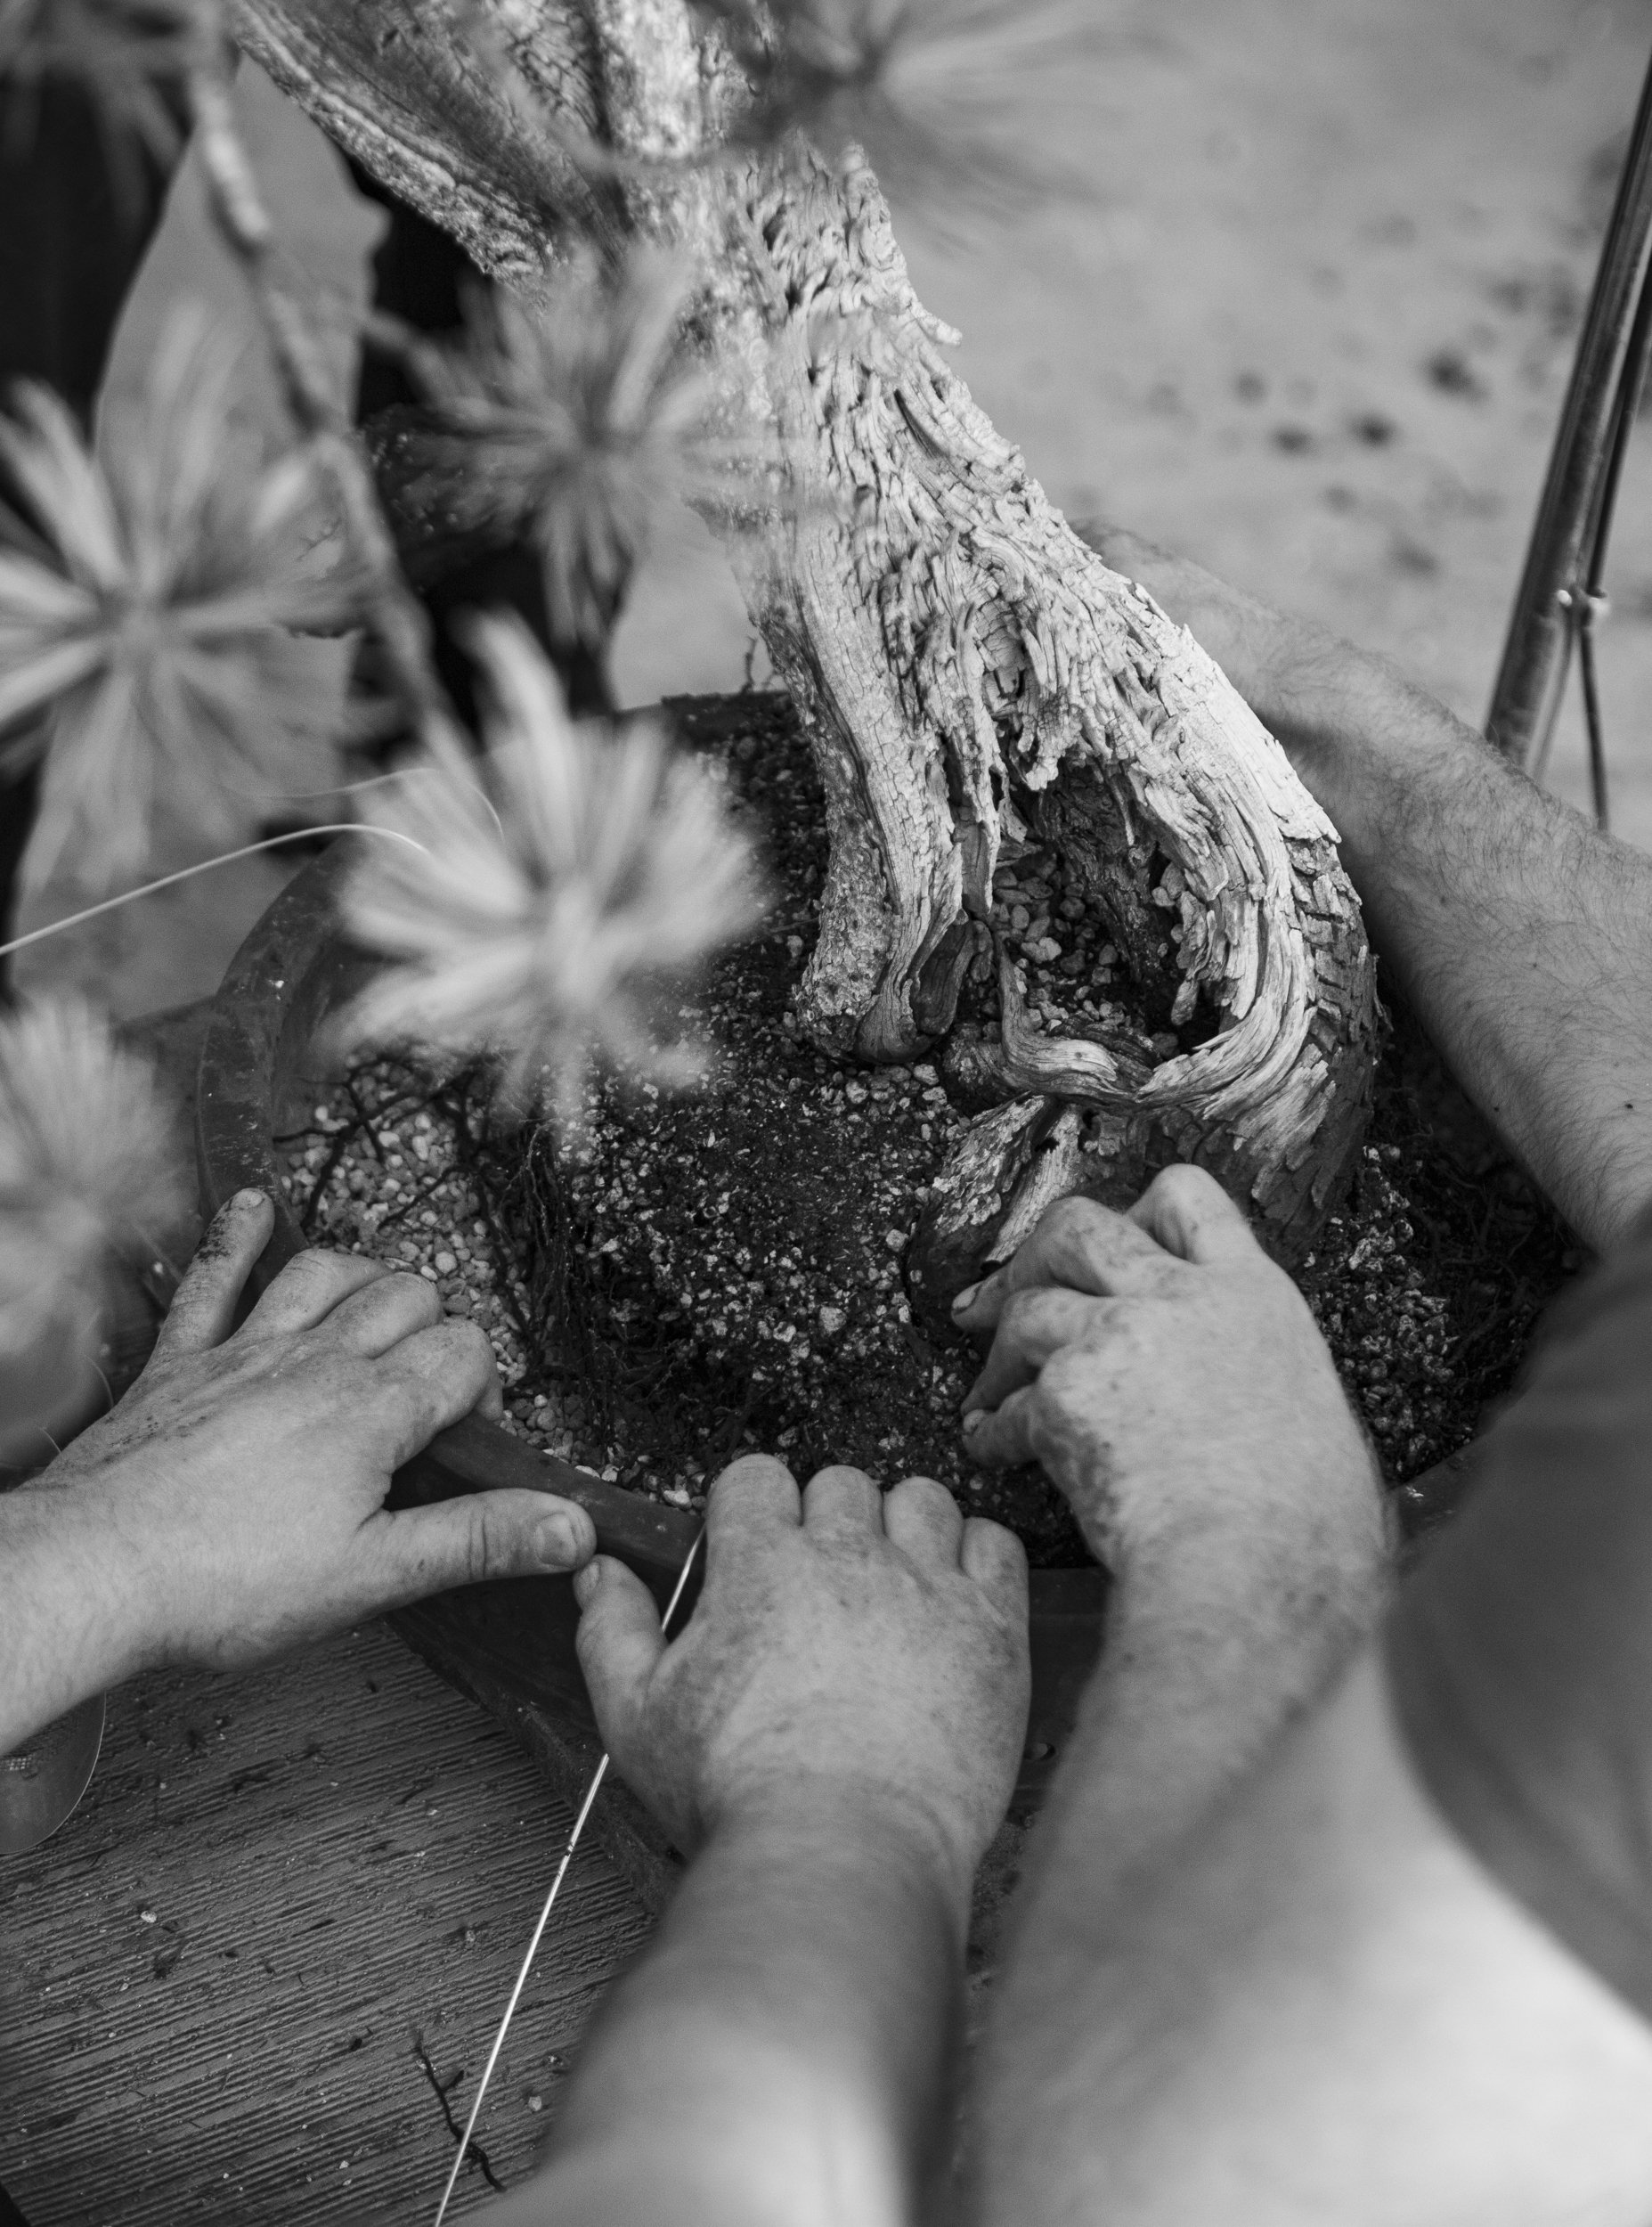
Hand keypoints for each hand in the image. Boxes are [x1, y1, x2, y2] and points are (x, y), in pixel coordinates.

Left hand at [27, 1188, 595, 1672]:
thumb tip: (574, 1526)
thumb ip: (478, 1540)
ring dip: (366, 1278)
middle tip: (432, 1389)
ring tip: (383, 1309)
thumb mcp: (373, 1577)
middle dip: (438, 1328)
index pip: (465, 1354)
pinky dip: (240, 1238)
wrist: (93, 1569)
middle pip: (407, 1297)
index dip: (485, 1389)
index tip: (468, 1440)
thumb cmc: (225, 1583)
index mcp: (371, 1412)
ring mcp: (244, 1352)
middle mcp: (314, 1361)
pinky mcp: (181, 1361)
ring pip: (328, 1273)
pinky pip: (216, 1278)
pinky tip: (256, 1208)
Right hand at [574, 1455, 1029, 1907]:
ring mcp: (927, 1588)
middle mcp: (847, 1557)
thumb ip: (612, 1631)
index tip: (756, 1553)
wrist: (842, 1855)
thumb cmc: (735, 1794)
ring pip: (921, 1499)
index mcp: (760, 1565)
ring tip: (891, 1585)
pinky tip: (954, 1599)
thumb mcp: (636, 1718)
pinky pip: (996, 1545)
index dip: (753, 1510)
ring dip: (902, 1527)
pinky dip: (975, 1554)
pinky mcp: (992, 1631)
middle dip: (827, 1520)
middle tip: (821, 1587)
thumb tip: (600, 1571)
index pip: (757, 1476)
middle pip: (842, 1482)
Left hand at [953, 1168, 1384, 1578]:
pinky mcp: (1065, 1395)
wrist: (1257, 1568)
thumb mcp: (1312, 1411)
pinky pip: (1008, 1401)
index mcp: (1252, 1294)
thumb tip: (1238, 1389)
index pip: (1186, 1197)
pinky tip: (990, 1449)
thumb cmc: (1306, 1527)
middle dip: (1032, 1257)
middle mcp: (1181, 1297)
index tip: (1111, 1242)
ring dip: (1000, 1352)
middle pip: (1078, 1224)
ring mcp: (1117, 1336)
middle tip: (1005, 1297)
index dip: (1137, 1210)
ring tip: (988, 1391)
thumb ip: (1257, 1369)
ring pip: (1028, 1307)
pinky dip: (992, 1427)